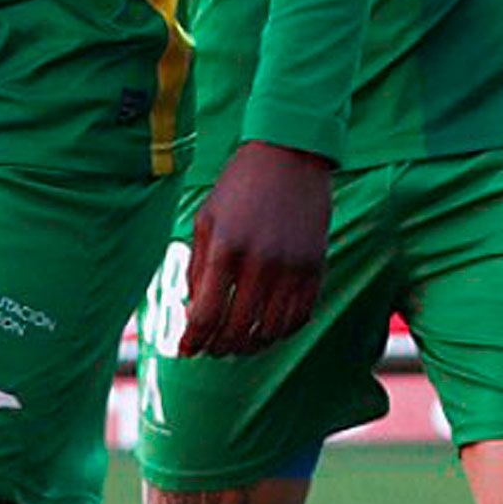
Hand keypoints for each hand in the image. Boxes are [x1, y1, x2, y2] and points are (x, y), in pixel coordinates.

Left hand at [181, 140, 334, 357]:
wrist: (290, 153)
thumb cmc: (240, 184)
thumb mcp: (207, 219)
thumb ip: (197, 267)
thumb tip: (192, 312)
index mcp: (227, 248)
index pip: (207, 316)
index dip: (194, 341)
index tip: (186, 351)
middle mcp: (261, 262)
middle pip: (238, 330)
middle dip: (219, 347)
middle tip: (211, 350)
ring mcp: (292, 266)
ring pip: (271, 331)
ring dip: (251, 345)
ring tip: (239, 344)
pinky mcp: (315, 265)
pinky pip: (300, 316)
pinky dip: (282, 331)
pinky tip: (268, 328)